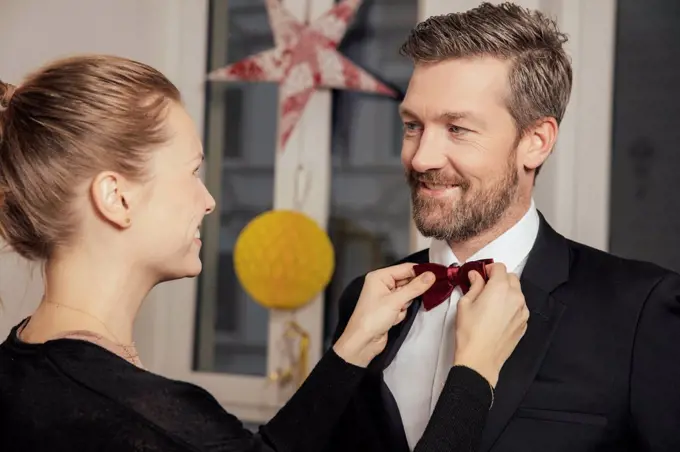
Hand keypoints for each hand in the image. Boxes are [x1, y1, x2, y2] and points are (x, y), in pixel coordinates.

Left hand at [333, 263, 434, 366]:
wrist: (363, 342)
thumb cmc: (372, 319)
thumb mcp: (396, 301)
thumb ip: (415, 287)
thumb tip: (431, 276)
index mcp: (379, 277)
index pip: (405, 269)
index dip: (420, 272)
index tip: (437, 275)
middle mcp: (382, 284)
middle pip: (407, 282)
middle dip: (411, 292)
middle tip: (413, 298)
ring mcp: (385, 297)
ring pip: (407, 295)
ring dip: (405, 305)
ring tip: (396, 312)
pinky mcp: (389, 309)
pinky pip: (403, 305)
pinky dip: (401, 313)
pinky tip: (393, 319)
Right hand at [453, 263, 528, 386]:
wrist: (480, 359)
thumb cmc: (470, 332)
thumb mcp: (465, 304)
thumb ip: (474, 286)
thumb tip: (475, 276)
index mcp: (500, 288)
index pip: (500, 267)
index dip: (489, 269)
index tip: (481, 275)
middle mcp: (515, 297)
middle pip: (511, 278)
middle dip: (499, 279)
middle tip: (485, 288)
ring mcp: (522, 311)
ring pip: (517, 293)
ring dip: (506, 292)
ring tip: (491, 304)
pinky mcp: (524, 323)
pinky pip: (519, 307)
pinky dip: (511, 306)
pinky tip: (497, 316)